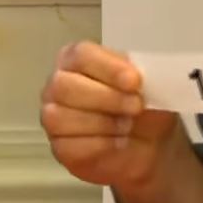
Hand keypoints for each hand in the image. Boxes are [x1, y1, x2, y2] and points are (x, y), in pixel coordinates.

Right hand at [41, 42, 182, 188]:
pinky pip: (69, 146)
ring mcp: (53, 116)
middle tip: (136, 106)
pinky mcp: (59, 147)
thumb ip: (142, 77)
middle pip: (64, 85)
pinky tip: (120, 142)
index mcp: (78, 58)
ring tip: (129, 125)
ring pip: (61, 117)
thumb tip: (142, 79)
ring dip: (102, 123)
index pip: (82, 55)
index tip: (134, 82)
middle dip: (106, 97)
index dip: (108, 68)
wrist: (147, 143)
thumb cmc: (143, 106)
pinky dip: (100, 145)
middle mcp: (59, 84)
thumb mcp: (150, 86)